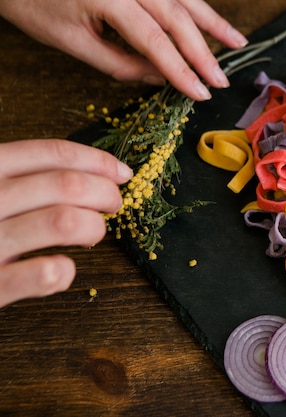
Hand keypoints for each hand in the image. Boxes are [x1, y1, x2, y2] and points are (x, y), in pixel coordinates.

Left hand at [0, 0, 247, 100]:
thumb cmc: (34, 3)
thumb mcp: (72, 42)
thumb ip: (120, 63)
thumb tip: (159, 77)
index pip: (156, 40)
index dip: (182, 70)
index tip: (201, 93)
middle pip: (177, 18)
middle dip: (203, 53)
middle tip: (220, 81)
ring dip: (213, 22)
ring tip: (238, 43)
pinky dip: (197, 5)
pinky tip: (212, 20)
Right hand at [0, 139, 132, 307]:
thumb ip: (16, 180)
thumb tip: (83, 174)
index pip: (50, 153)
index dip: (97, 161)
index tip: (122, 173)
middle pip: (67, 185)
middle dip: (105, 193)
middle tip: (114, 205)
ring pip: (65, 222)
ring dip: (93, 226)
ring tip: (93, 234)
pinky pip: (43, 275)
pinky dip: (63, 270)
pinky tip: (62, 269)